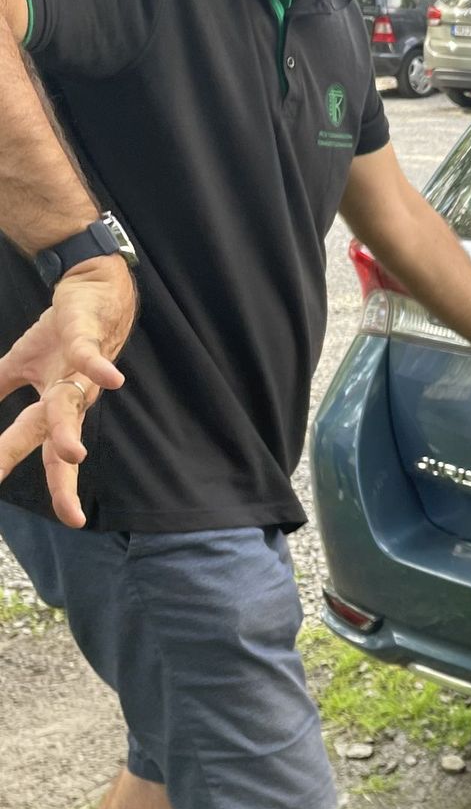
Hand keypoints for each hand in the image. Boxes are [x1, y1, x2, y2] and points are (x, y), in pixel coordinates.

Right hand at [0, 256, 133, 528]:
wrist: (90, 286)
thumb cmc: (61, 330)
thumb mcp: (21, 362)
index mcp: (53, 404)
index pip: (43, 451)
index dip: (57, 488)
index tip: (70, 522)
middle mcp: (70, 394)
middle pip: (59, 439)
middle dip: (61, 477)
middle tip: (69, 514)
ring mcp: (79, 369)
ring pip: (71, 403)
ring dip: (68, 429)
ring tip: (74, 454)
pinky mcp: (84, 338)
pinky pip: (88, 354)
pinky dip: (96, 366)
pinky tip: (112, 379)